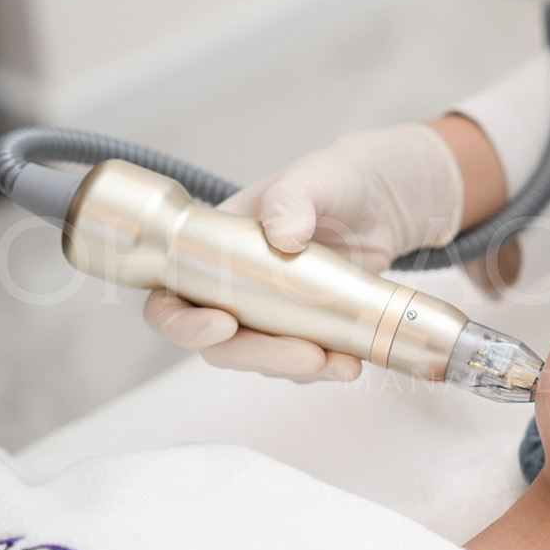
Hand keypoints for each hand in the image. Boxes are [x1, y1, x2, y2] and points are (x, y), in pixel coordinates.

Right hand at [143, 123, 463, 381]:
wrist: (380, 202)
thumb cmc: (331, 180)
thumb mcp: (311, 179)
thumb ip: (292, 199)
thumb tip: (282, 237)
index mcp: (207, 251)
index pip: (169, 300)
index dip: (183, 323)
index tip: (222, 324)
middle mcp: (229, 288)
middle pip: (218, 344)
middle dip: (259, 357)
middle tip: (308, 356)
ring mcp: (266, 312)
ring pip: (261, 360)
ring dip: (296, 370)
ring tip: (341, 364)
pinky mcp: (302, 327)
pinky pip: (300, 362)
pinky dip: (323, 369)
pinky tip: (350, 362)